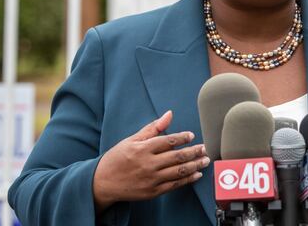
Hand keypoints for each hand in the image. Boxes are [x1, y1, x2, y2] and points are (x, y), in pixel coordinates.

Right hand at [93, 110, 209, 212]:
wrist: (102, 183)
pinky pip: (174, 185)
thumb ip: (153, 128)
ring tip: (205, 160)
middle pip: (177, 157)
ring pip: (179, 171)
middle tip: (205, 148)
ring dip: (195, 165)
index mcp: (143, 149)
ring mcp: (151, 179)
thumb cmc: (118, 158)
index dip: (182, 138)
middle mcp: (148, 164)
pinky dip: (187, 179)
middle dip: (194, 152)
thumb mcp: (132, 140)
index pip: (168, 141)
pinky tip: (196, 174)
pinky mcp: (152, 192)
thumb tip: (169, 114)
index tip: (192, 135)